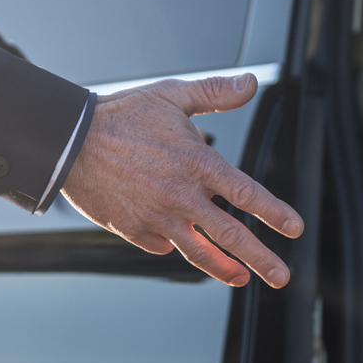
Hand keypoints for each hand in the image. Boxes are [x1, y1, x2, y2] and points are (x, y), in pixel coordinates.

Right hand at [61, 73, 303, 287]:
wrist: (68, 141)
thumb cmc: (122, 115)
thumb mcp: (172, 95)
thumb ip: (215, 92)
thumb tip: (251, 83)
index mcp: (197, 163)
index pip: (246, 194)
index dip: (274, 213)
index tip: (294, 229)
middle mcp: (181, 196)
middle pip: (230, 235)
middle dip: (261, 259)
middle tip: (282, 277)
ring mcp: (157, 218)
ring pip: (198, 252)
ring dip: (224, 269)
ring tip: (242, 279)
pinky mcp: (134, 230)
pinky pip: (162, 246)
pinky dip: (175, 247)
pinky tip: (183, 246)